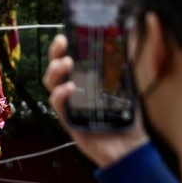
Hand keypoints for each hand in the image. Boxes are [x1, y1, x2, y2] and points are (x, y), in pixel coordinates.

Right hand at [43, 34, 148, 167]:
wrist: (129, 147)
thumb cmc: (127, 119)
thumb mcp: (129, 88)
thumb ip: (126, 68)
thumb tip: (130, 42)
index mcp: (85, 83)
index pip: (70, 61)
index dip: (64, 48)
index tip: (66, 35)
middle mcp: (74, 93)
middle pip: (55, 70)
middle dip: (55, 54)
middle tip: (62, 43)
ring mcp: (69, 106)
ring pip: (51, 85)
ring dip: (55, 71)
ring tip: (67, 63)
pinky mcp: (68, 120)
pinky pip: (57, 105)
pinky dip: (61, 94)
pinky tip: (71, 88)